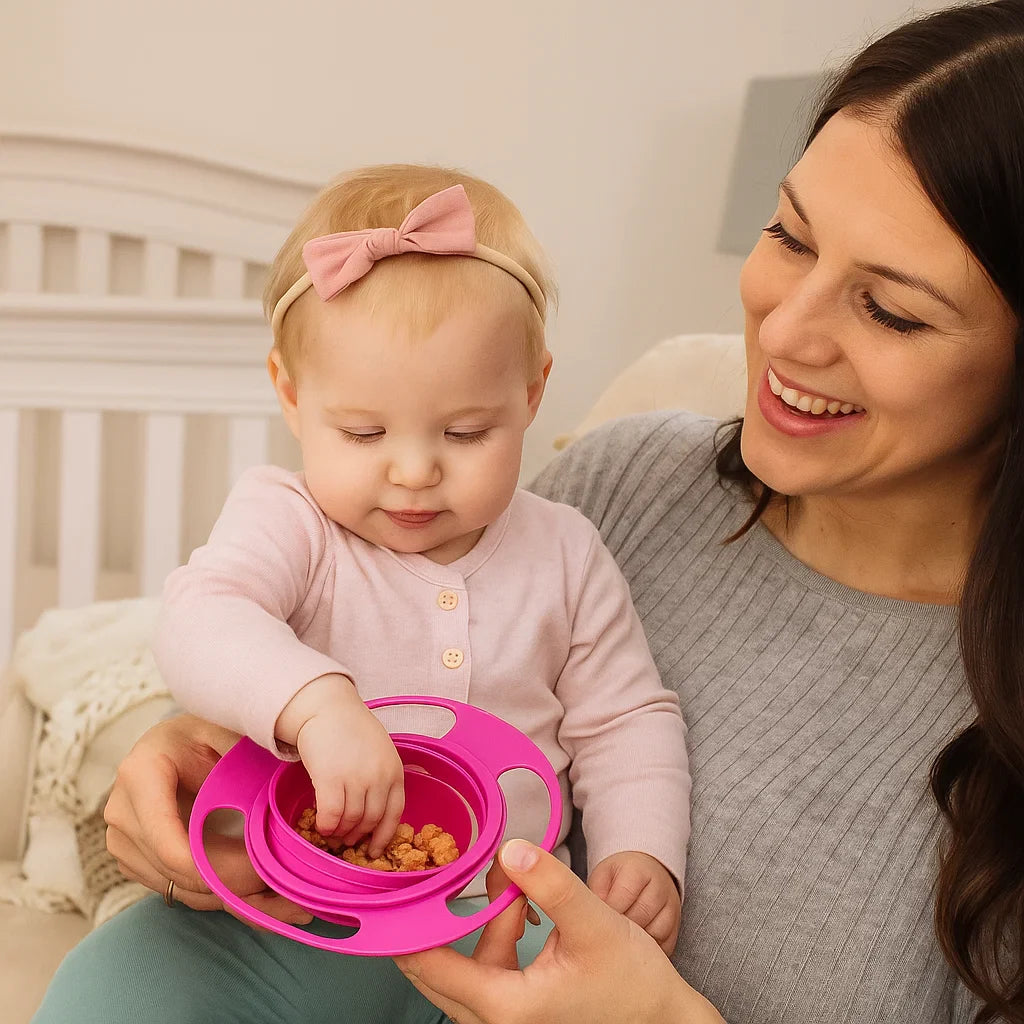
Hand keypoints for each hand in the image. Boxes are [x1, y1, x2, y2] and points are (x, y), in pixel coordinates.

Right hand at [103, 713, 311, 925]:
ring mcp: (125, 842)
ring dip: (233, 899)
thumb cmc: (206, 731)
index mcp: (141, 774)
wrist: (176, 743)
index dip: (213, 865)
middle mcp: (122, 813)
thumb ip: (243, 750)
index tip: (261, 871)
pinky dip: (222, 897)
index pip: (168, 840)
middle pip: (177, 870)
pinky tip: (263, 897)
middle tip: (287, 889)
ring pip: (183, 889)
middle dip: (233, 884)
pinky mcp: (137, 862)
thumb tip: (284, 770)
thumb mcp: (224, 728)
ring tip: (286, 899)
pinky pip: (182, 891)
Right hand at [276, 674, 404, 857]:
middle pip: (371, 820)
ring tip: (332, 831)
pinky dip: (326, 825)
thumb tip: (374, 812)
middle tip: (346, 840)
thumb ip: (382, 777)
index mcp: (395, 770)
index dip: (383, 836)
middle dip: (358, 835)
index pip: (394, 813)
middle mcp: (379, 776)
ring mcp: (356, 777)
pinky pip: (331, 815)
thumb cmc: (351, 729)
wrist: (327, 709)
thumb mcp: (380, 751)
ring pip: (351, 820)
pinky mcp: (331, 778)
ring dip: (340, 832)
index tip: (374, 850)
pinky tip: (321, 825)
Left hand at [395, 840, 723, 1023]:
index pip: (434, 969)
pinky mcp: (521, 1015)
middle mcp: (499, 1023)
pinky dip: (493, 939)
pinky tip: (516, 907)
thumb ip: (551, 884)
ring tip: (506, 884)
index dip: (409, 929)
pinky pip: (488, 975)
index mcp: (508, 1008)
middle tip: (422, 882)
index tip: (394, 895)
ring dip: (477, 926)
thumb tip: (511, 849)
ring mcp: (509, 1022)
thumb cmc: (634, 982)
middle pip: (439, 973)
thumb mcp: (593, 923)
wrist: (664, 1018)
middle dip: (434, 923)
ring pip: (466, 972)